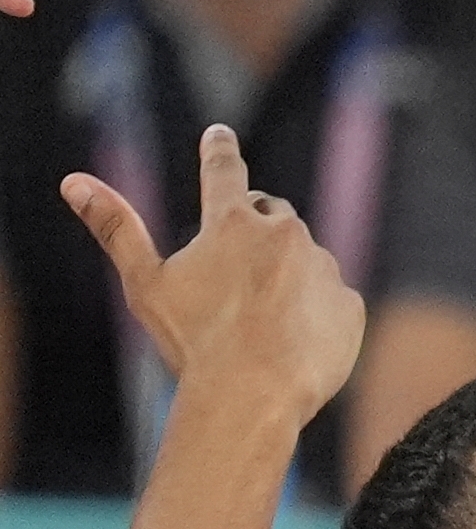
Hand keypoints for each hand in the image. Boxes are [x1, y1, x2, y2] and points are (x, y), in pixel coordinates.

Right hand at [68, 124, 364, 421]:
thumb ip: (116, 228)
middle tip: (233, 276)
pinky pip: (331, 299)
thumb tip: (73, 182)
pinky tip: (291, 340)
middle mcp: (284, 234)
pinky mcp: (350, 303)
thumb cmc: (193, 340)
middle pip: (270, 216)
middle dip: (254, 233)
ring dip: (285, 276)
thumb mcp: (145, 283)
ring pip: (303, 259)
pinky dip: (314, 313)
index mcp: (231, 222)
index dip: (219, 151)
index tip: (220, 134)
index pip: (223, 171)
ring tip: (259, 321)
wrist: (255, 394)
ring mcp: (323, 267)